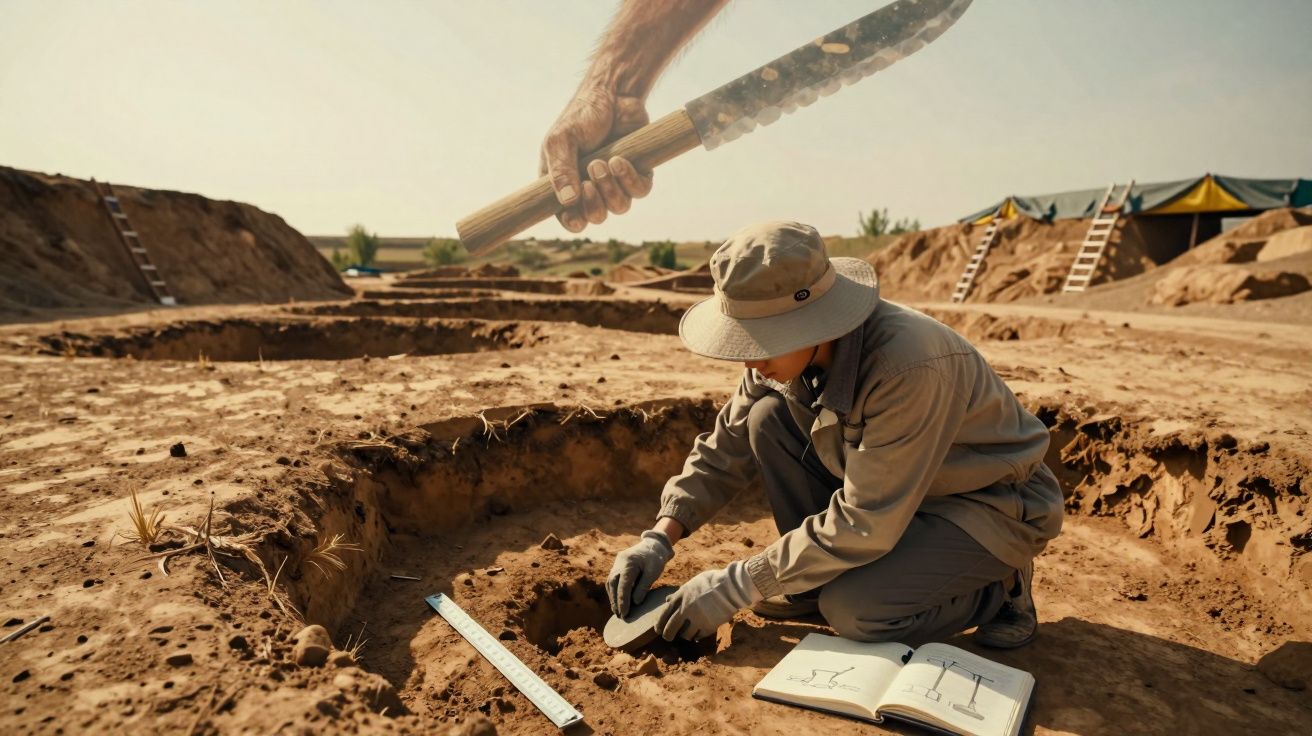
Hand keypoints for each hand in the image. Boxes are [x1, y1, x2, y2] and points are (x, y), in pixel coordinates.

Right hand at [539, 85, 654, 232]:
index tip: (575, 215)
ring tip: (604, 162)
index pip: (569, 217)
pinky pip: (639, 192)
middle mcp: (591, 187)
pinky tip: (620, 160)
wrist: (613, 94)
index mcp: (566, 184)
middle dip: (594, 203)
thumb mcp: (561, 141)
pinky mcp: (637, 173)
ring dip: (611, 189)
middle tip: (590, 177)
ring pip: (619, 207)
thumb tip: (567, 202)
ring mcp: (615, 181)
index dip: (573, 222)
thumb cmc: (582, 116)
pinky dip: (629, 180)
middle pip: (596, 217)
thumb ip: (560, 171)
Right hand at [607, 529, 674, 617]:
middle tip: (619, 615)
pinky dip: (614, 591)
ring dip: (613, 597)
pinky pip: (612, 580)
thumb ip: (643, 586)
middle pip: (613, 584)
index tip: (624, 613)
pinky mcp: (617, 566)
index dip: (623, 600)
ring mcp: (617, 564)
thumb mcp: (653, 572)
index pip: (623, 584)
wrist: (653, 545)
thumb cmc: (655, 558)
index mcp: (629, 562)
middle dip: (615, 600)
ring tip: (617, 611)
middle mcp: (619, 563)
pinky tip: (617, 601)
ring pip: (610, 582)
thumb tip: (635, 602)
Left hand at [656, 561, 761, 641]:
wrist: (731, 587)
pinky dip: (697, 637)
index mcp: (681, 596)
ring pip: (685, 635)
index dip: (660, 623)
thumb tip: (667, 600)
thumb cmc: (713, 582)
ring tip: (688, 633)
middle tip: (668, 638)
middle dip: (668, 635)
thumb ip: (679, 593)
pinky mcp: (708, 626)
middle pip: (671, 628)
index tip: (658, 629)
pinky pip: (698, 637)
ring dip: (685, 635)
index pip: (664, 613)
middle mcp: (686, 608)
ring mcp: (697, 618)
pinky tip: (699, 634)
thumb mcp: (693, 583)